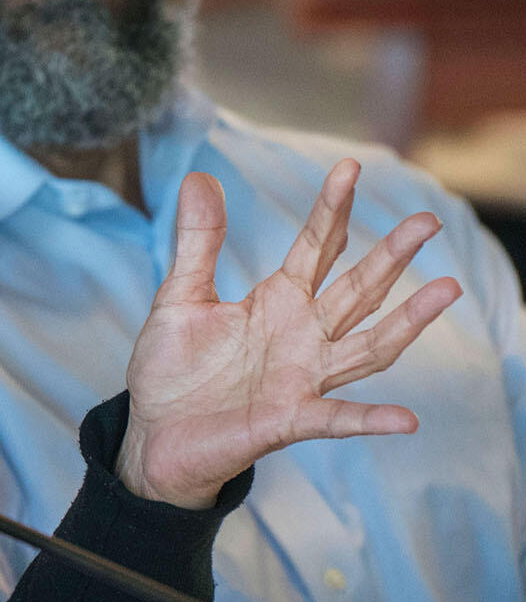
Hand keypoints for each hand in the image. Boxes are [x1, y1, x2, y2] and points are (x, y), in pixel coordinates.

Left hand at [116, 159, 460, 509]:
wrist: (154, 434)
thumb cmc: (172, 369)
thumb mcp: (179, 296)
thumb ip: (197, 242)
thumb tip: (199, 177)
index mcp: (277, 301)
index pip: (315, 248)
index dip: (332, 210)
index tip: (349, 167)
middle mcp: (301, 335)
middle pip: (357, 289)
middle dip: (391, 255)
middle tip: (428, 220)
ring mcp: (302, 378)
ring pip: (367, 347)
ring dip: (407, 322)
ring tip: (447, 289)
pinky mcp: (288, 420)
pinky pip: (336, 419)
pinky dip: (369, 419)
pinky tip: (406, 419)